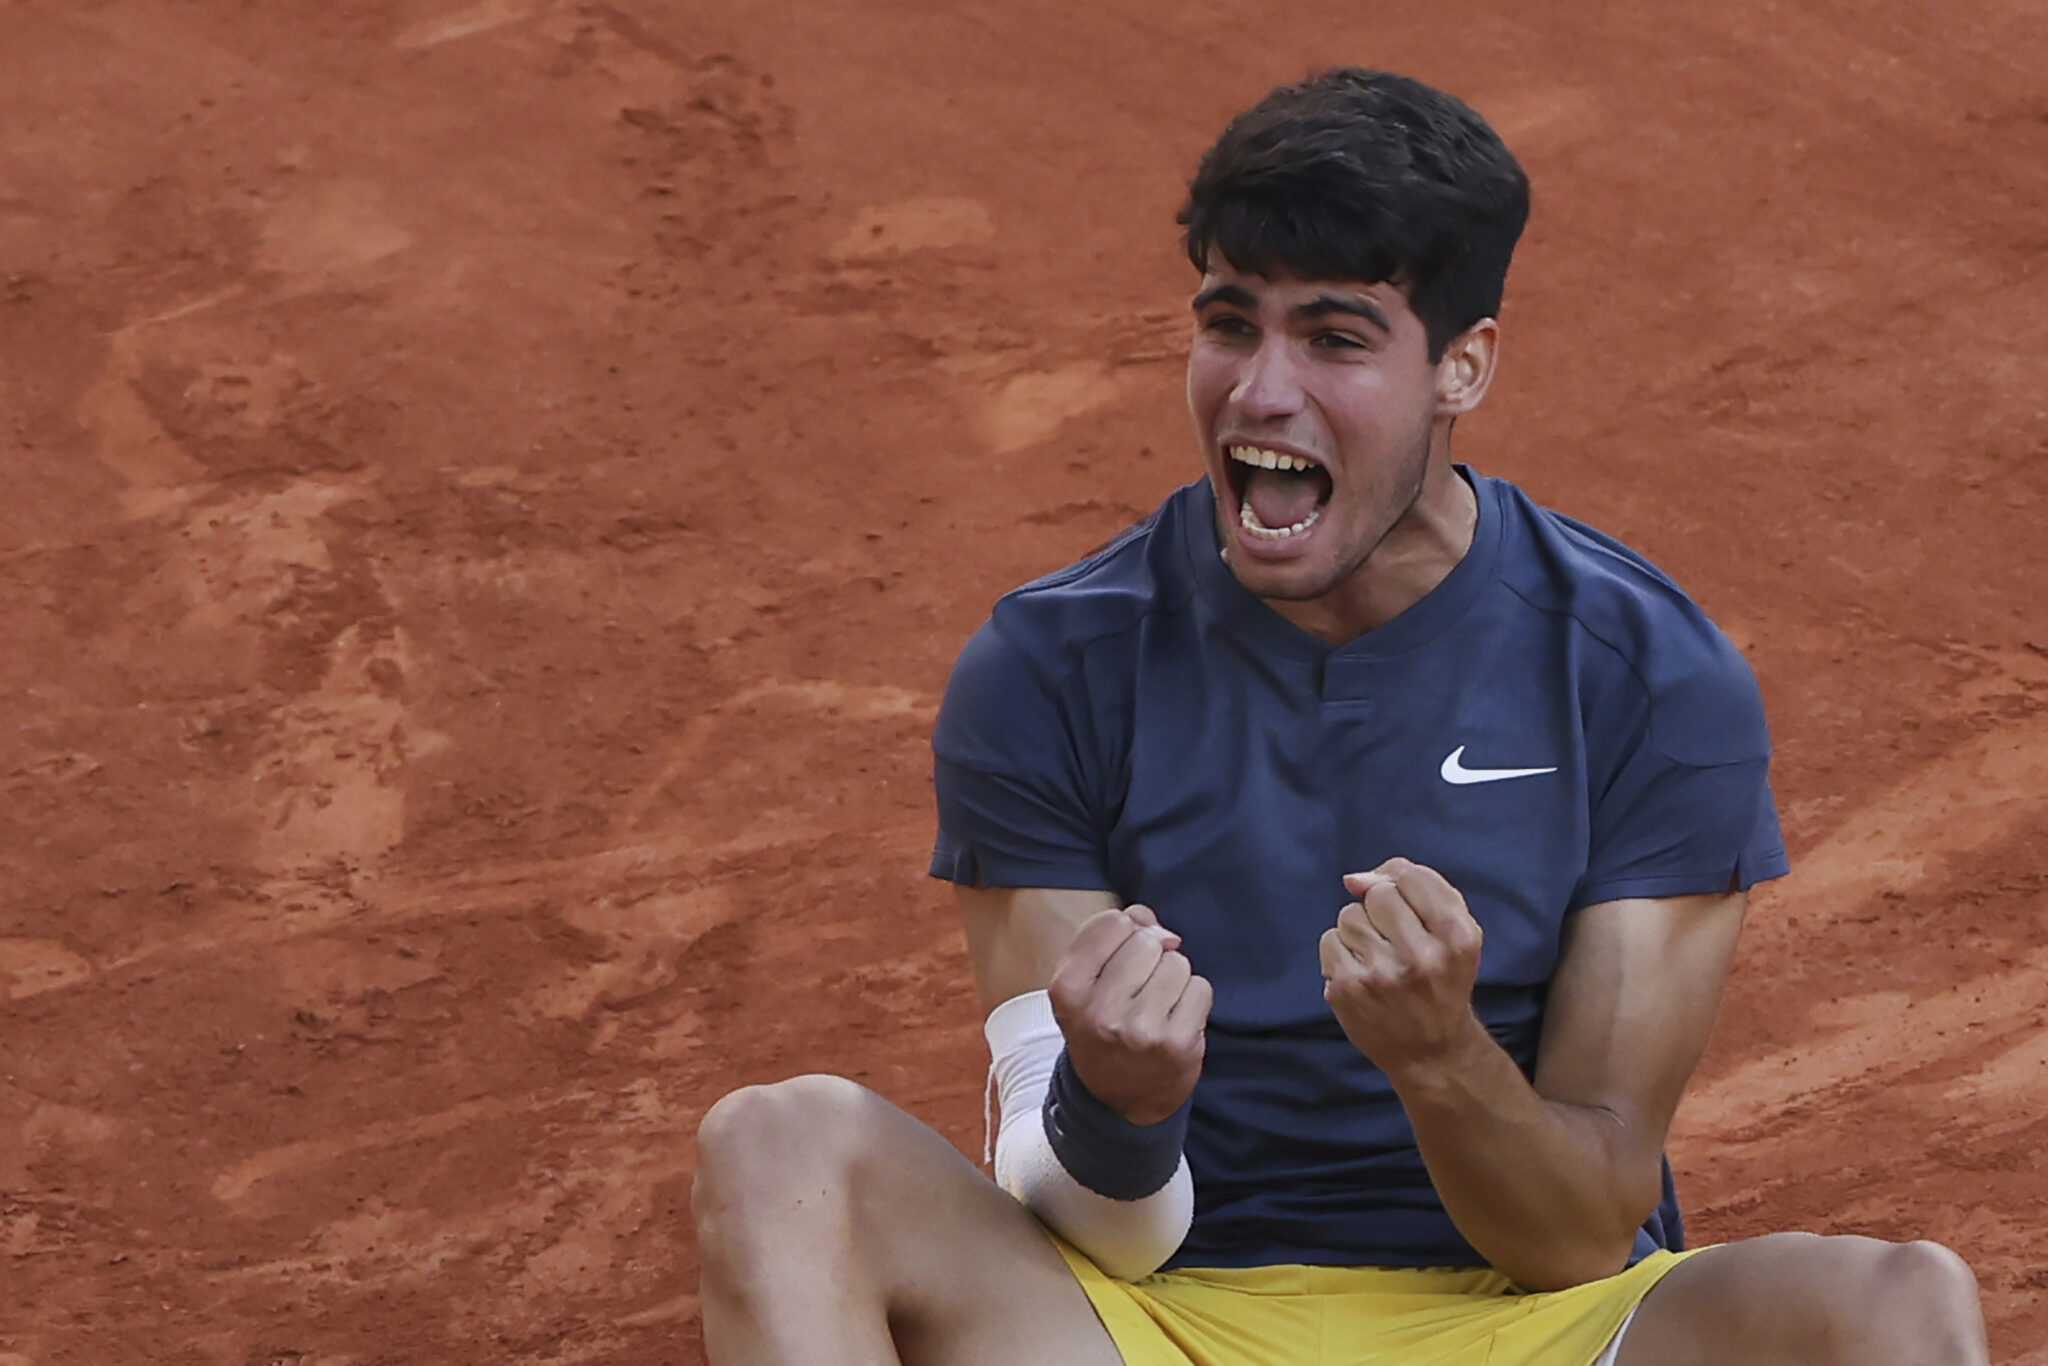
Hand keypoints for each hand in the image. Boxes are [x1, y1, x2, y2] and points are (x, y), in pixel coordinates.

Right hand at [1047, 905, 1212, 1124]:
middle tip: (1141, 989)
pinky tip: (1176, 1020)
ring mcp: (1139, 1031)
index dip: (1126, 932)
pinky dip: (1193, 1000)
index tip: (1122, 957)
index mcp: (1067, 989)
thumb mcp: (1086, 984)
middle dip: (1152, 956)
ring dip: (1174, 978)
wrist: (1117, 1101)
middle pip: (1148, 942)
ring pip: (1177, 963)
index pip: (1112, 923)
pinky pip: (1200, 988)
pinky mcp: (1176, 1045)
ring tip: (1158, 1006)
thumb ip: (1112, 937)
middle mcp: (1099, 1011)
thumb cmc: (1103, 1027)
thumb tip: (1154, 924)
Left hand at [1318, 859, 1485, 1078]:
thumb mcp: (1456, 934)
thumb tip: (1354, 879)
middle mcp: (1422, 957)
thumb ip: (1419, 889)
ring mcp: (1381, 974)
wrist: (1432, 1052)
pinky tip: (1362, 973)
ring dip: (1360, 931)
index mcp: (1457, 938)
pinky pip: (1330, 939)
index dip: (1403, 886)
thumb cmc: (1442, 982)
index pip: (1412, 877)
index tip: (1409, 909)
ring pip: (1349, 915)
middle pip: (1378, 894)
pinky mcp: (1348, 989)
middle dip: (1382, 910)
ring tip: (1380, 959)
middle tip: (1396, 941)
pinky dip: (1341, 952)